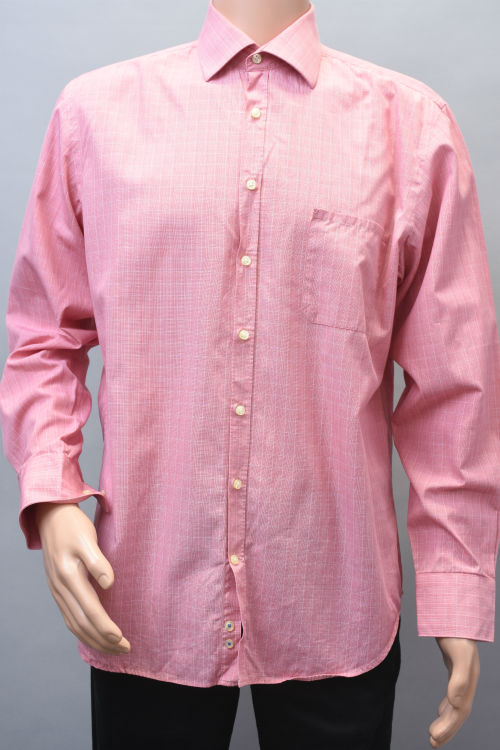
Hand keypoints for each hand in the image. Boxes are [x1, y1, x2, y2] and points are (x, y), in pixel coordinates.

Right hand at [34, 502, 130, 655]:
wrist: (51, 516)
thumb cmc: (73, 526)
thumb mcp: (87, 538)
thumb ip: (98, 562)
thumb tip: (109, 584)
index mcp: (69, 577)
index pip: (90, 611)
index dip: (106, 628)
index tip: (122, 638)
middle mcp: (61, 588)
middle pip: (82, 624)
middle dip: (104, 641)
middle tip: (125, 649)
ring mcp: (58, 591)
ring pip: (75, 625)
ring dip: (94, 640)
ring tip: (113, 648)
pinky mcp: (58, 590)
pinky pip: (70, 618)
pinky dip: (83, 631)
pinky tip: (94, 635)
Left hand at [428, 636, 478, 746]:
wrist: (455, 612)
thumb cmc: (457, 632)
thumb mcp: (459, 654)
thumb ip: (460, 679)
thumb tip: (456, 704)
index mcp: (469, 681)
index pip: (460, 711)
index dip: (449, 726)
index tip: (433, 737)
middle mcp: (468, 680)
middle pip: (459, 712)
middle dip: (447, 729)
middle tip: (432, 743)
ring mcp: (462, 674)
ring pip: (456, 705)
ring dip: (446, 720)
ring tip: (434, 735)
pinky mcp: (455, 667)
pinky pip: (453, 693)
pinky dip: (446, 705)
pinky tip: (440, 711)